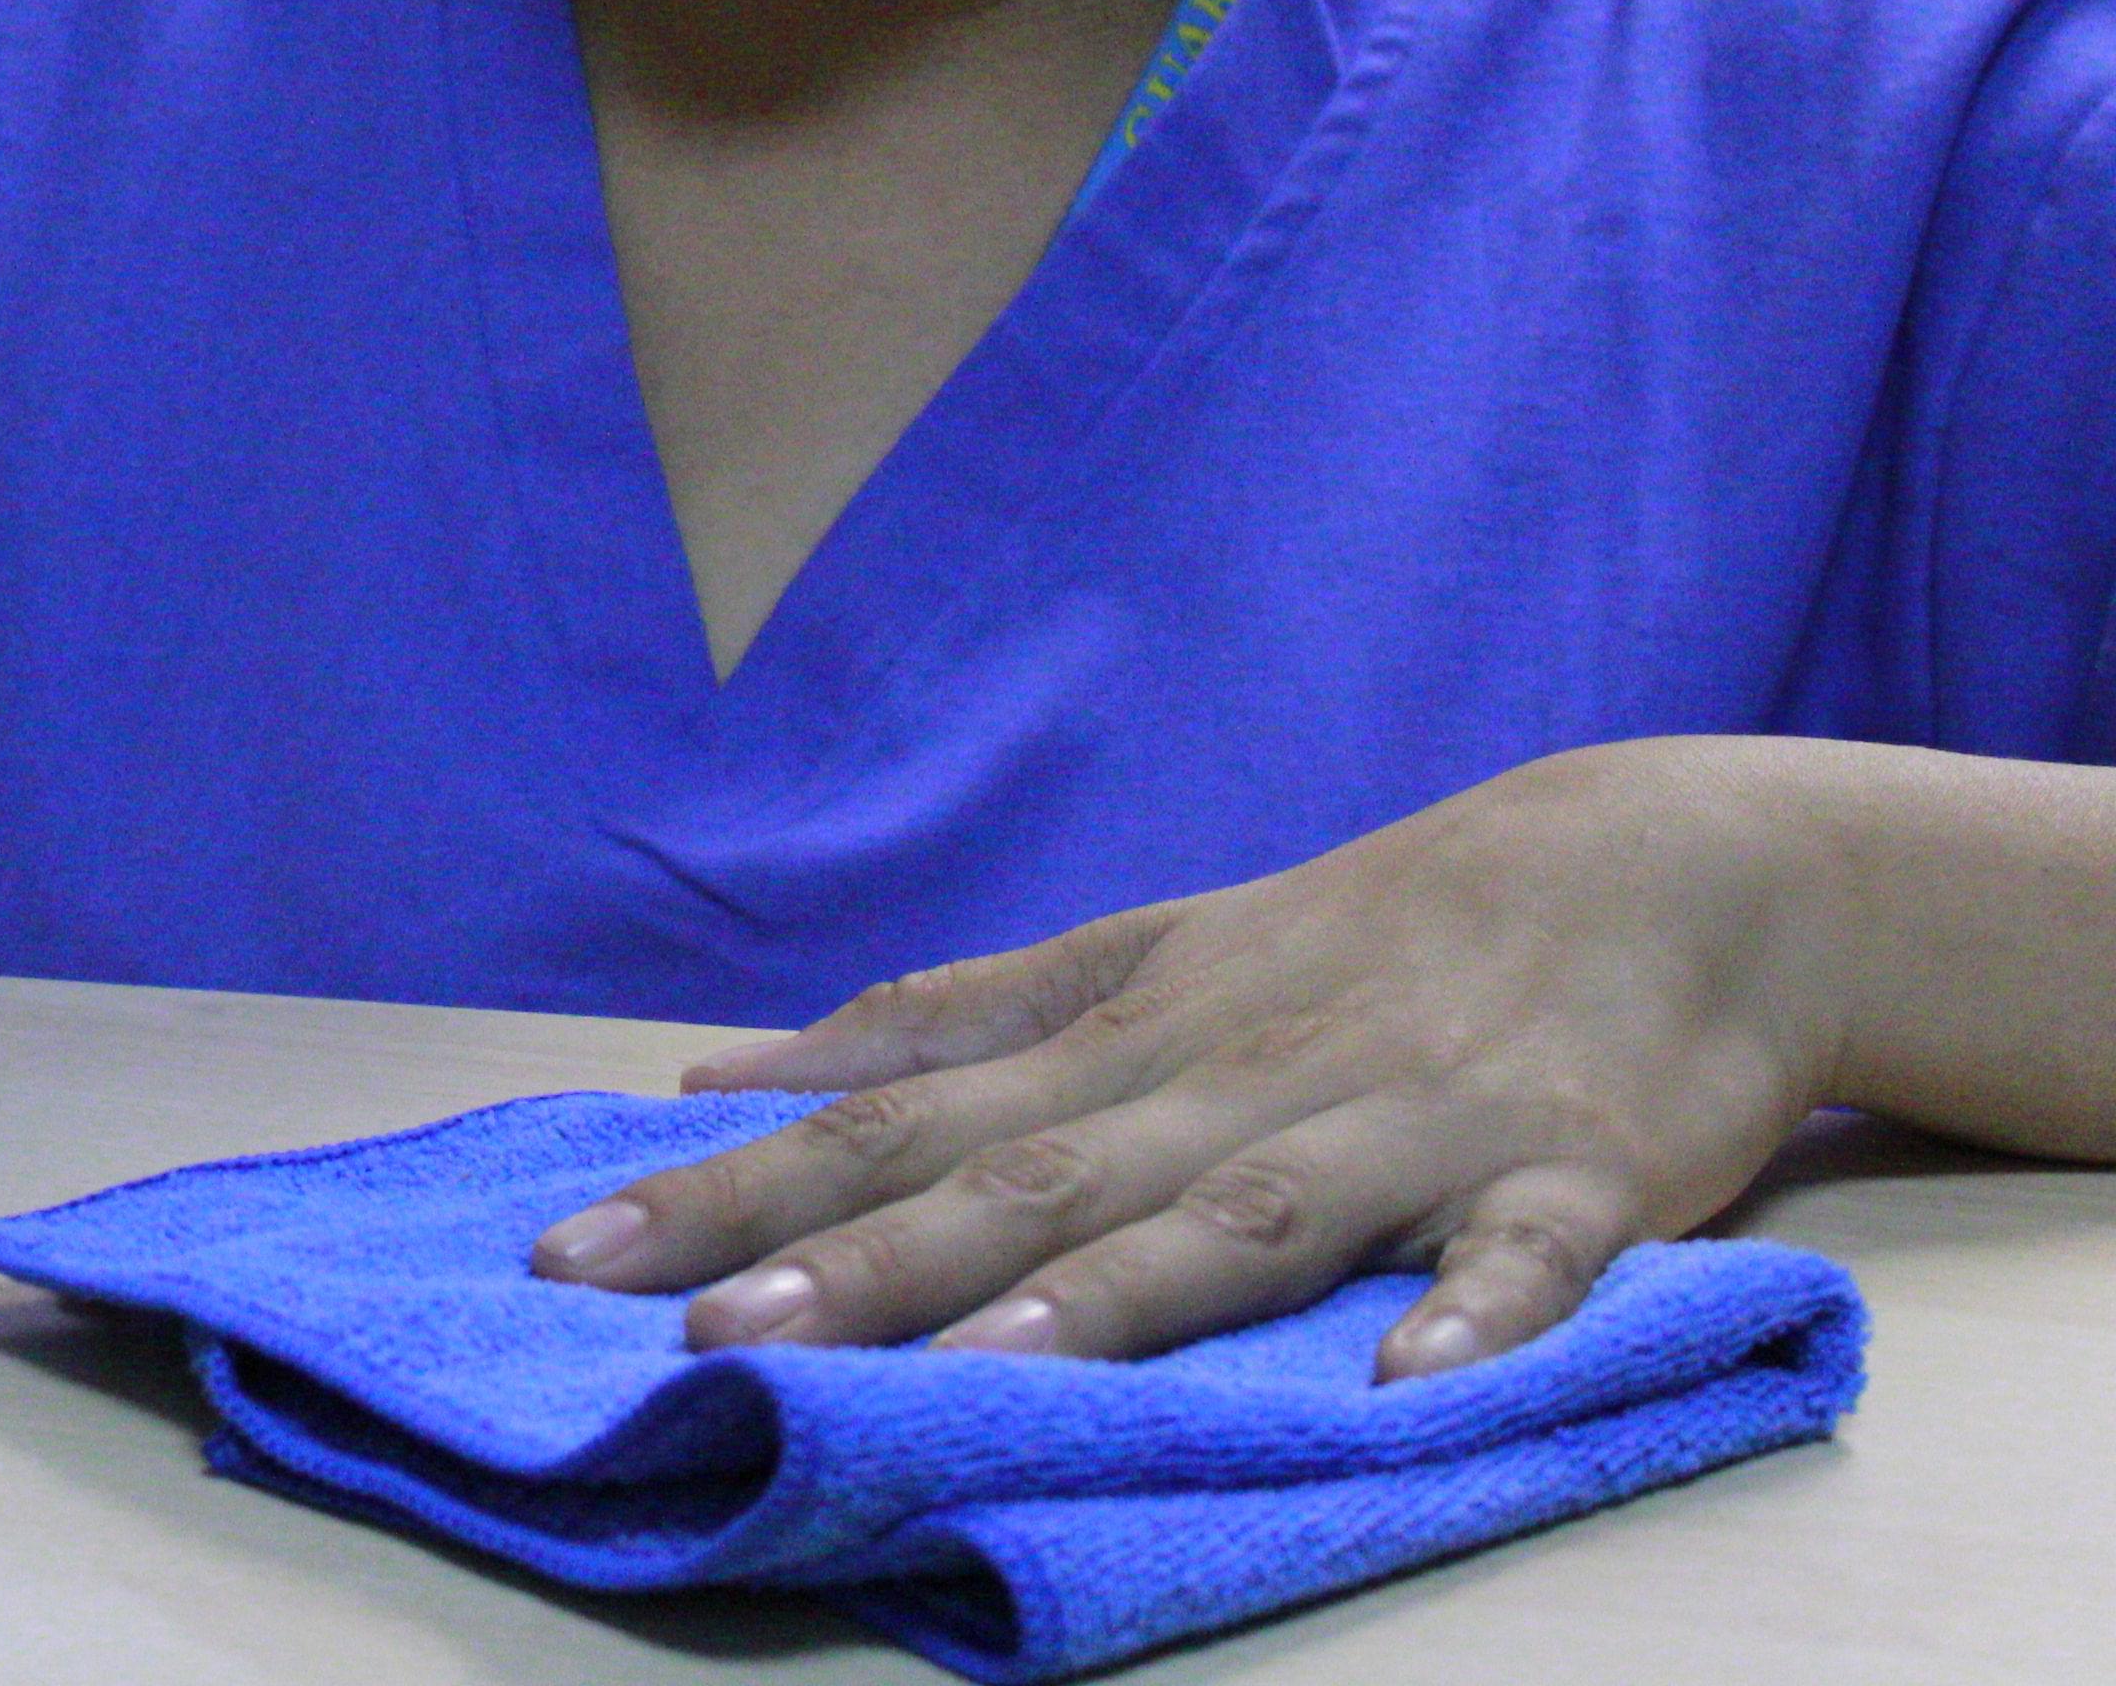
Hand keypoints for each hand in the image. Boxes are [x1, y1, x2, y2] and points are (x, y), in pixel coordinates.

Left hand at [525, 740, 1852, 1376]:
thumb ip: (936, 1026)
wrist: (1670, 862)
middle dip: (859, 1266)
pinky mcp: (1577, 1174)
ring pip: (1239, 1216)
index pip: (884, 1123)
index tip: (571, 1258)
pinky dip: (1477, 1314)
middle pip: (1019, 1179)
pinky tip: (1410, 1380)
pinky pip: (1529, 1257)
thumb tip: (717, 1075)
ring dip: (1116, 1298)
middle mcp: (1228, 1076)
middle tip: (706, 1349)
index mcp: (1117, 1034)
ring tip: (989, 1374)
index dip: (731, 1190)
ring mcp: (1403, 1122)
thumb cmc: (1364, 933)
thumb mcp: (1133, 956)